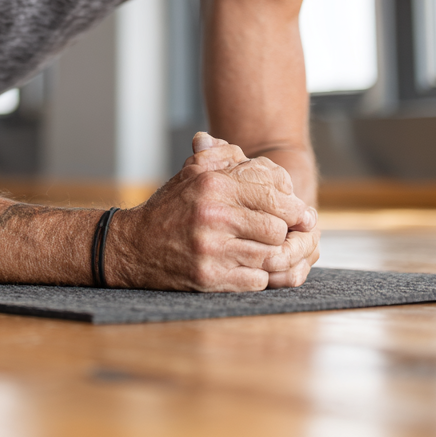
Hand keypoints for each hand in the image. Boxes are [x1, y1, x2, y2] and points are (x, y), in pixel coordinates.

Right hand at [107, 132, 320, 291]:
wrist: (134, 246)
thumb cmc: (170, 207)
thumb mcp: (192, 171)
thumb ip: (224, 156)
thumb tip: (254, 157)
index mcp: (213, 185)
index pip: (272, 194)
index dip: (293, 206)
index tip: (301, 213)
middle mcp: (213, 215)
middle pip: (277, 227)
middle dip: (286, 232)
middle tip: (289, 234)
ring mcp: (212, 249)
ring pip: (271, 255)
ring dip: (275, 254)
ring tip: (273, 249)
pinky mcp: (210, 278)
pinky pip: (257, 280)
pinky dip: (259, 274)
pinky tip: (250, 265)